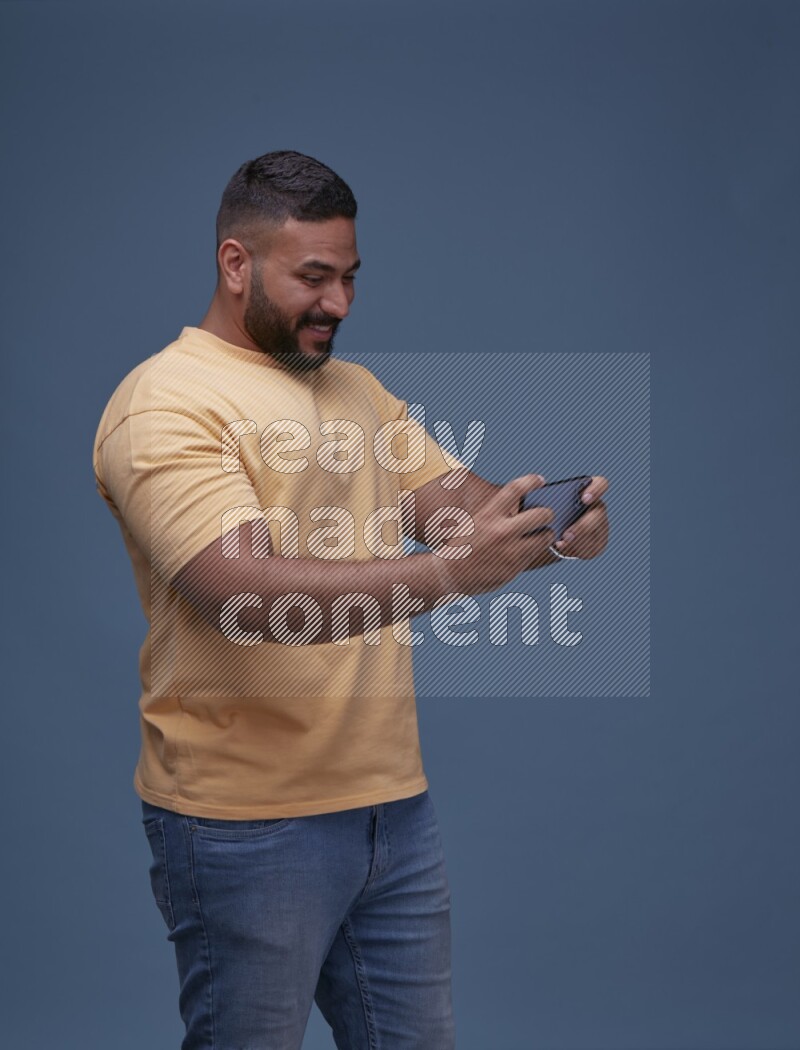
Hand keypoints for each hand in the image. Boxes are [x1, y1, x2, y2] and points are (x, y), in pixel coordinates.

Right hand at [438, 473, 555, 593]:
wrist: (449, 574)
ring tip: (542, 534)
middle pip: (542, 514)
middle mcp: (502, 532)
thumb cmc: (464, 545)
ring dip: (546, 534)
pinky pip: (536, 554)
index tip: (540, 480)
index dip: (531, 481)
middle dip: (548, 513)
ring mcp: (511, 551)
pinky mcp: (515, 568)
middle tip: (547, 514)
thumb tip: (528, 508)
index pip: (515, 489)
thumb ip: (499, 515)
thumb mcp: (476, 522)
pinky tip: (528, 549)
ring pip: (546, 536)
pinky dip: (535, 550)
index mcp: (488, 515)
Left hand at [552, 475, 608, 559]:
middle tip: (566, 535)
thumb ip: (545, 497)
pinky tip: (562, 548)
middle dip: (582, 526)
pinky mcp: (598, 544)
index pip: (600, 484)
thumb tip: (536, 498)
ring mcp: (600, 527)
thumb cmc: (546, 511)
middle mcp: (597, 507)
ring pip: (594, 534)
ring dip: (577, 541)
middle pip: (597, 515)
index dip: (595, 490)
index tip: (584, 499)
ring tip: (560, 544)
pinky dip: (576, 550)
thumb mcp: (544, 502)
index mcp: (587, 491)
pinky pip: (591, 548)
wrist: (549, 532)